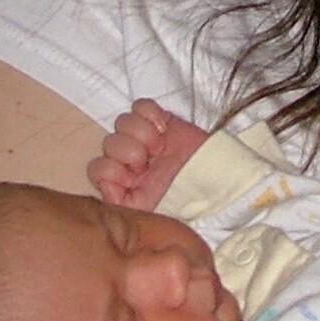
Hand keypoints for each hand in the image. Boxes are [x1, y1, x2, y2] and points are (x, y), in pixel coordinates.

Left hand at [87, 98, 208, 208]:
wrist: (222, 186)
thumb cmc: (189, 205)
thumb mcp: (151, 214)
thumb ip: (124, 205)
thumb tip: (108, 189)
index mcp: (126, 187)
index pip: (97, 168)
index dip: (109, 170)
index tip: (130, 179)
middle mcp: (133, 163)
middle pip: (108, 143)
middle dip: (127, 153)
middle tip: (148, 163)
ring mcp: (147, 140)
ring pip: (122, 122)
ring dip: (140, 134)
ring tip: (159, 147)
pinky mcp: (163, 122)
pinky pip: (140, 106)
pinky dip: (149, 114)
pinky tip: (164, 130)